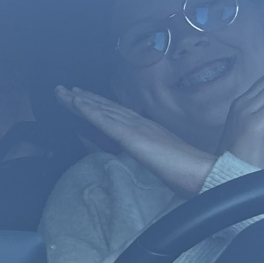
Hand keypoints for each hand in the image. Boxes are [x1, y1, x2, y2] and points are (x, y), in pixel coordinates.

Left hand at [56, 85, 215, 196]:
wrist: (201, 173)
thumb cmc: (187, 173)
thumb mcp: (162, 163)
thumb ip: (148, 157)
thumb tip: (136, 158)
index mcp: (147, 130)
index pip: (117, 114)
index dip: (97, 105)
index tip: (81, 97)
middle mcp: (140, 123)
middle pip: (106, 107)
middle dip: (83, 98)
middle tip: (63, 89)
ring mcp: (135, 128)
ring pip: (101, 110)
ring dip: (79, 100)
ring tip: (61, 92)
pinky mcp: (132, 136)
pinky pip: (105, 121)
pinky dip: (89, 110)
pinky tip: (75, 103)